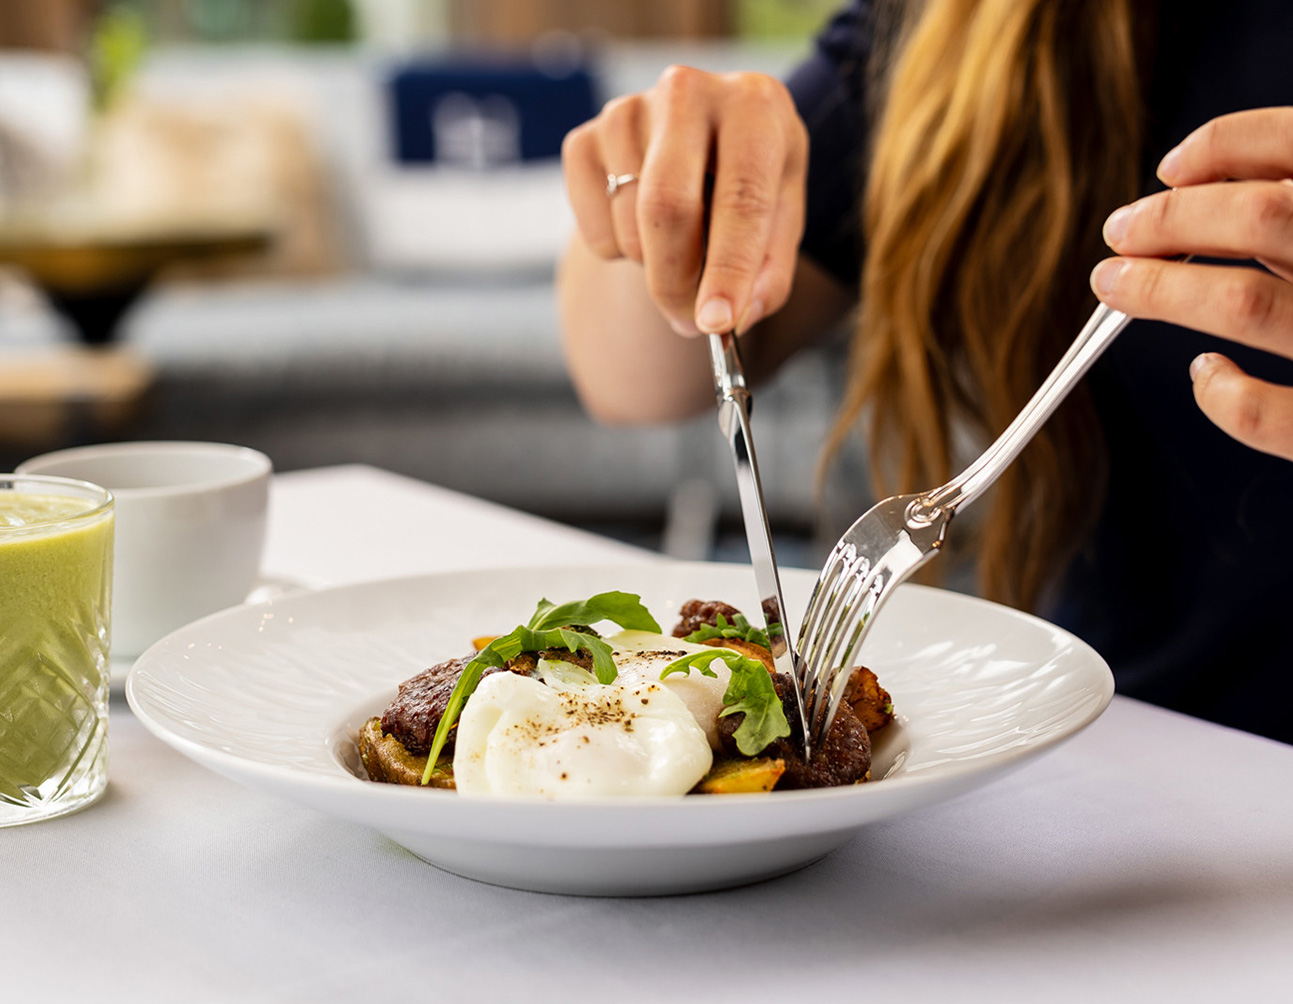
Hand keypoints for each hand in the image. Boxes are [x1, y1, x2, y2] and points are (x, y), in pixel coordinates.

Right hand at [562, 66, 807, 335]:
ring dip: (651, 267)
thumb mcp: (781, 225)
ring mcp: (627, 112)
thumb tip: (731, 319)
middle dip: (676, 282)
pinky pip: (591, 227)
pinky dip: (616, 252)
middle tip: (690, 321)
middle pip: (667, 207)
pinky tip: (641, 229)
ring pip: (628, 225)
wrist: (701, 148)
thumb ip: (769, 278)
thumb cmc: (751, 188)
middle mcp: (688, 92)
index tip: (717, 324)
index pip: (741, 196)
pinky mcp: (583, 139)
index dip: (730, 268)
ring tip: (679, 250)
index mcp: (756, 106)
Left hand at [1090, 107, 1292, 460]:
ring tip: (1116, 285)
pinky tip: (1204, 375)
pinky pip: (1278, 418)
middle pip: (1263, 219)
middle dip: (1173, 220)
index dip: (1225, 146)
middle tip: (1119, 230)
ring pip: (1247, 307)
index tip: (1171, 168)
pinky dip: (1224, 397)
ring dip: (1164, 292)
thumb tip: (1202, 183)